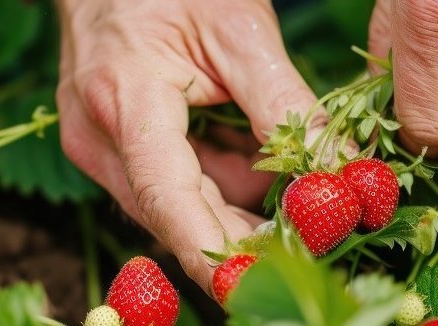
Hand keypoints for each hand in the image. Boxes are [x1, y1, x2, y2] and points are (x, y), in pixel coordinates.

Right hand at [55, 0, 316, 292]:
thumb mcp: (241, 32)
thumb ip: (286, 105)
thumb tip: (337, 171)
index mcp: (125, 102)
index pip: (169, 200)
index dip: (213, 252)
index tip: (253, 285)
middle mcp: (100, 138)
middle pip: (180, 213)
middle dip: (247, 227)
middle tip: (316, 224)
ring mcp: (102, 147)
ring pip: (183, 204)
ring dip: (239, 196)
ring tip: (284, 160)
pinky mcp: (114, 149)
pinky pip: (176, 184)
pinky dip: (221, 177)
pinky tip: (248, 145)